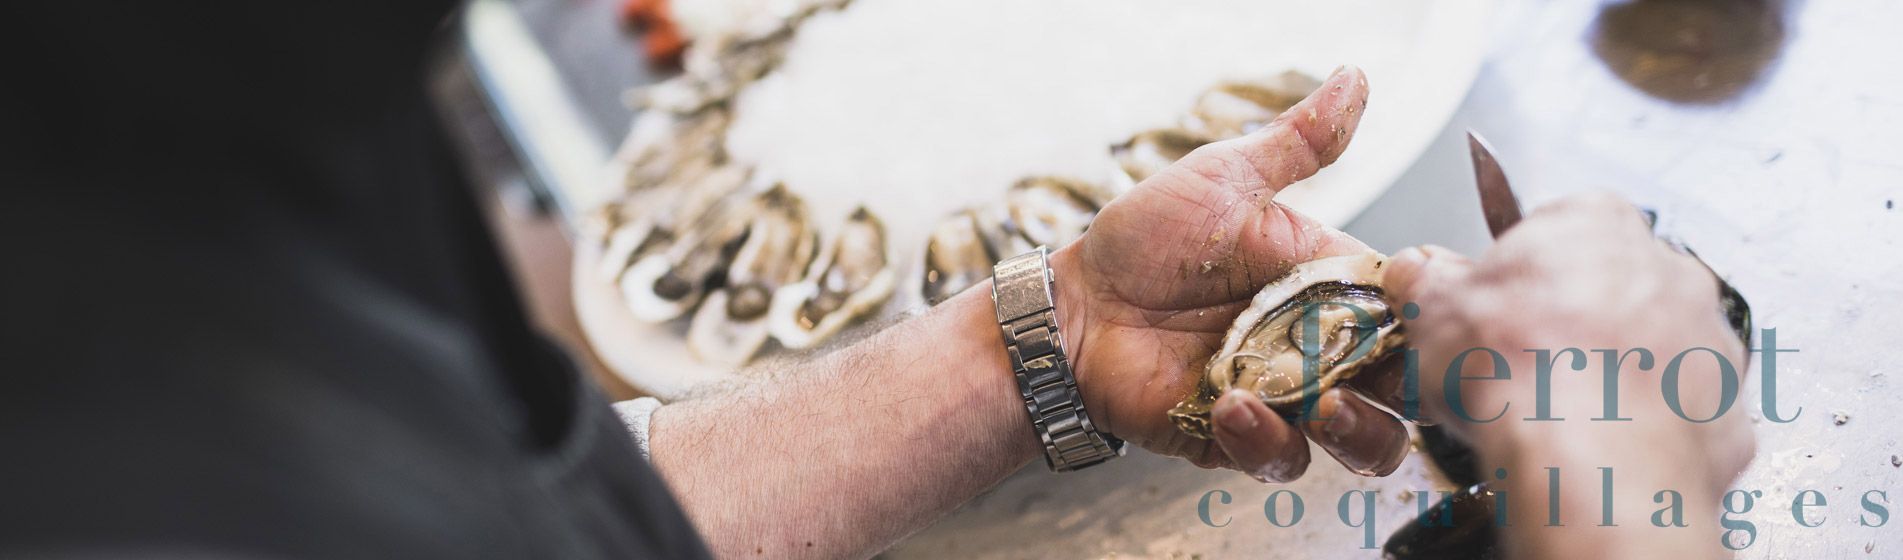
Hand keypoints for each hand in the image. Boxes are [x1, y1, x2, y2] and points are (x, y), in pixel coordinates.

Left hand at [1050, 66, 1411, 481]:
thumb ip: (1298, 145)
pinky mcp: (1238, 442)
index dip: (1431, 317)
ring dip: (1357, 430)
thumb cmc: (1146, 239)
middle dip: (1412, 390)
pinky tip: (1229, 407)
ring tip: (1323, 405)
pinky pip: (1279, 459)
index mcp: (1330, 287)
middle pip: (1406, 390)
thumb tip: (1355, 79)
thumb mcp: (1225, 180)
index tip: (1427, 309)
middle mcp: (1319, 350)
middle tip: (1386, 373)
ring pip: (1365, 442)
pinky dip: (1264, 440)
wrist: (1075, 304)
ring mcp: (1284, 401)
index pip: (1410, 311)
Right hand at [1380, 192, 1754, 493]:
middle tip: (1519, 367)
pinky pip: (1679, 411)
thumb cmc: (1518, 374)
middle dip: (1569, 322)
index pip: (1553, 228)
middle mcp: (1665, 268)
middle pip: (1608, 287)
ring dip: (1612, 374)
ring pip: (1650, 349)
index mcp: (1594, 222)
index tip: (1490, 309)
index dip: (1514, 274)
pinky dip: (1645, 428)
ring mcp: (1706, 339)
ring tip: (1559, 417)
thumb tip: (1416, 273)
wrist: (1585, 463)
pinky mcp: (1725, 407)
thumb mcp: (1431, 311)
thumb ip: (1426, 281)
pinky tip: (1602, 449)